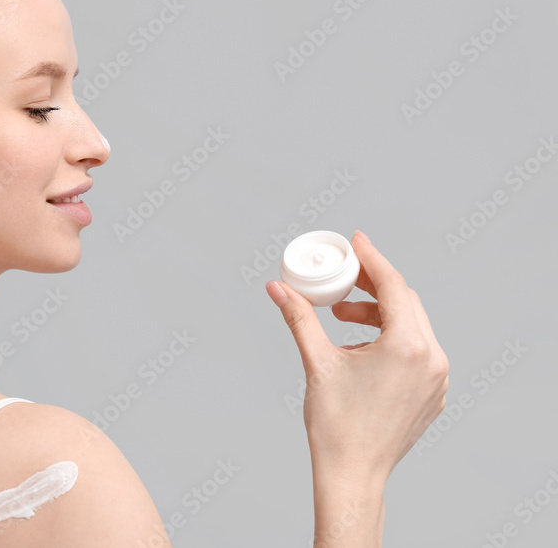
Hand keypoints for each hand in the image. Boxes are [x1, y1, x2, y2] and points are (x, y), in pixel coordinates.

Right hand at [266, 230, 448, 486]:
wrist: (353, 473)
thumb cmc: (336, 424)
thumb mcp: (317, 362)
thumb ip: (299, 317)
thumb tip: (276, 287)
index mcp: (408, 347)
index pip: (393, 286)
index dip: (372, 259)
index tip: (357, 242)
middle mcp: (432, 359)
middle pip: (406, 302)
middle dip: (373, 286)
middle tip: (343, 278)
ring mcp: (437, 379)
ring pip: (413, 326)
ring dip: (379, 313)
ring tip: (342, 316)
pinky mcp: (433, 393)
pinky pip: (418, 350)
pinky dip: (392, 338)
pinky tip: (361, 345)